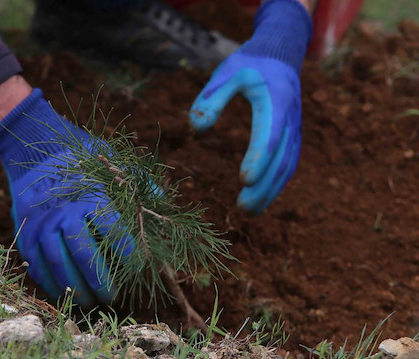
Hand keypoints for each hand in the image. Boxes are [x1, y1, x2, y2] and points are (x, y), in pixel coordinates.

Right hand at [0, 89, 132, 307]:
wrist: (33, 149)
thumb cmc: (78, 158)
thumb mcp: (109, 161)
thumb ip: (136, 182)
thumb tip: (162, 201)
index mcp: (91, 197)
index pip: (115, 234)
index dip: (129, 256)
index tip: (137, 267)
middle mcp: (65, 212)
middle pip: (86, 256)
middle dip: (101, 281)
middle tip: (112, 296)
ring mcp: (42, 224)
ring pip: (60, 265)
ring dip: (76, 288)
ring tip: (90, 301)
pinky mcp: (25, 233)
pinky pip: (36, 265)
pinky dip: (51, 284)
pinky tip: (64, 293)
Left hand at [189, 0, 312, 213]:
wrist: (280, 55)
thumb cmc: (249, 64)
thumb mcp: (226, 72)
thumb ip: (210, 98)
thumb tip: (197, 129)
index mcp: (275, 100)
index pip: (269, 135)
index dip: (258, 159)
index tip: (244, 180)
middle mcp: (290, 118)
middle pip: (281, 159)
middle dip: (263, 187)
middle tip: (242, 208)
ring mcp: (295, 129)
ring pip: (287, 167)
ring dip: (270, 192)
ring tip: (249, 211)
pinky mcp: (292, 136)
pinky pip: (288, 164)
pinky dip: (276, 184)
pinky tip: (259, 198)